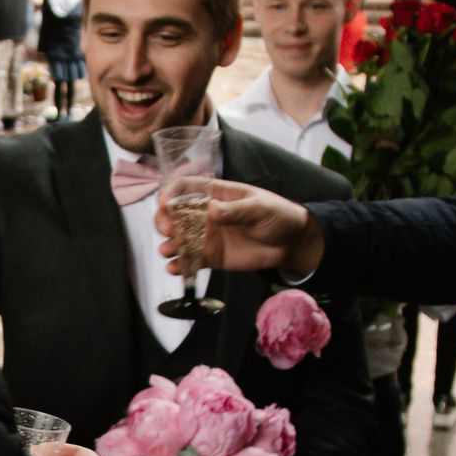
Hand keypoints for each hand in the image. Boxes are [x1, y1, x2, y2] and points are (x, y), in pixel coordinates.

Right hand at [159, 179, 321, 278]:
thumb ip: (236, 210)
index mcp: (216, 194)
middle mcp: (205, 214)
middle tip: (167, 231)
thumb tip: (212, 209)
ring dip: (168, 244)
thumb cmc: (278, 216)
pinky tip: (176, 268)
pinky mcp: (211, 257)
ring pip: (177, 239)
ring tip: (169, 251)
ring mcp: (206, 236)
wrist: (291, 244)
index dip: (170, 192)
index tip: (164, 203)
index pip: (185, 187)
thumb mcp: (260, 207)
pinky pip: (190, 261)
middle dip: (163, 221)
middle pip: (173, 214)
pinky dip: (179, 265)